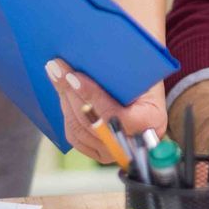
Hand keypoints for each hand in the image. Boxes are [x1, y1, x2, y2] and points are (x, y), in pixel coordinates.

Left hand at [45, 58, 166, 164]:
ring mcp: (116, 152)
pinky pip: (75, 137)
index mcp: (151, 121)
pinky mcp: (100, 153)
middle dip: (71, 93)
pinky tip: (63, 93)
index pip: (116, 115)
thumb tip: (89, 56)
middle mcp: (134, 143)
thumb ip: (123, 66)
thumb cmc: (144, 75)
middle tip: (57, 68)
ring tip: (56, 74)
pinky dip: (66, 114)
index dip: (92, 96)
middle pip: (93, 123)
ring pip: (80, 129)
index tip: (74, 76)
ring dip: (65, 100)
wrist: (146, 90)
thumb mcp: (141, 68)